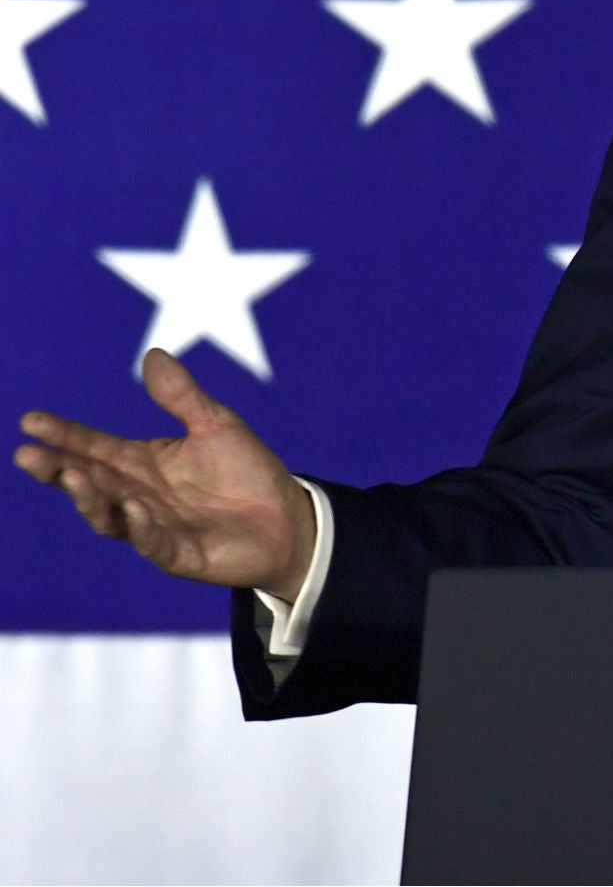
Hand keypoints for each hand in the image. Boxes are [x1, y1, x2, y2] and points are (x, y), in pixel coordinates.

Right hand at [14, 348, 314, 599]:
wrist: (288, 519)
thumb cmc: (247, 472)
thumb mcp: (216, 425)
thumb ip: (181, 396)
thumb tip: (152, 354)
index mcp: (143, 462)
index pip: (94, 446)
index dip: (63, 434)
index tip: (30, 420)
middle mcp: (139, 495)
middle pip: (90, 481)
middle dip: (57, 469)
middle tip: (26, 454)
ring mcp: (155, 527)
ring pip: (110, 515)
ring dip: (89, 498)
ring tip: (71, 475)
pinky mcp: (179, 554)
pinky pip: (153, 543)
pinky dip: (141, 527)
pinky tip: (135, 507)